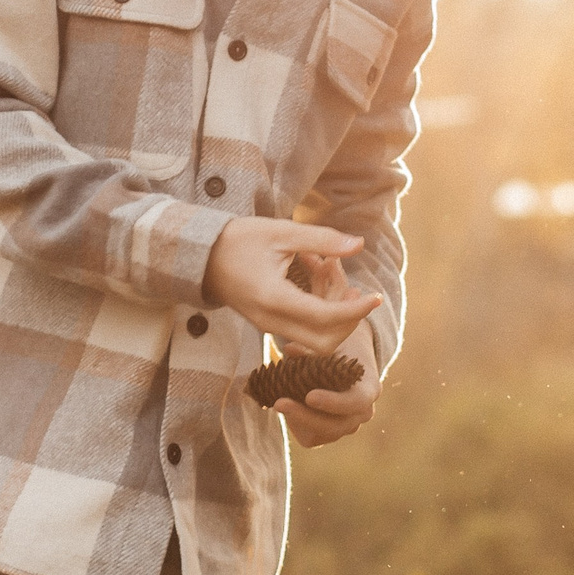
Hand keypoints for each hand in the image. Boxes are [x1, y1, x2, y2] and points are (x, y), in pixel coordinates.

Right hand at [199, 216, 378, 355]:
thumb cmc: (237, 239)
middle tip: (357, 291)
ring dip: (335, 320)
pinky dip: (319, 316)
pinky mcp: (267, 325)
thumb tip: (359, 245)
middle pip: (325, 342)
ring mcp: (267, 327)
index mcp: (273, 298)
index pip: (325, 318)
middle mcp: (270, 321)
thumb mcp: (280, 232)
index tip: (376, 296)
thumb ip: (321, 240)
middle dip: (349, 321)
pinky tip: (318, 282)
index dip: (356, 310)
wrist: (197, 256)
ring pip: (315, 342)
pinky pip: (302, 333)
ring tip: (334, 280)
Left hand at [274, 306, 379, 447]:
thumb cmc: (337, 350)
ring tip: (279, 399)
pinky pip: (312, 438)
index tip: (309, 396)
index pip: (356, 402)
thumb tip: (290, 349)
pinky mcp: (331, 435)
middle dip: (305, 416)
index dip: (333, 402)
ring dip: (297, 419)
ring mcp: (348, 427)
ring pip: (321, 434)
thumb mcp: (329, 345)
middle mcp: (362, 413)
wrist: (345, 362)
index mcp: (369, 388)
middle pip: (336, 425)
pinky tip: (286, 405)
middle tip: (278, 402)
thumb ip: (311, 349)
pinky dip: (296, 424)